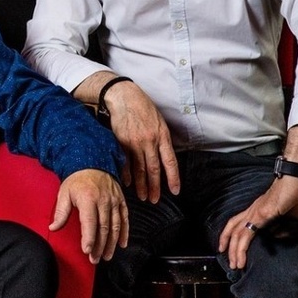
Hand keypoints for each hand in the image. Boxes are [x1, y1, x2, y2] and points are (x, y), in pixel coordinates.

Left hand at [50, 170, 128, 262]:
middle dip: (100, 246)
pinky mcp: (121, 201)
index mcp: (88, 198)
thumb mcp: (64, 193)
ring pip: (115, 226)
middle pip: (103, 227)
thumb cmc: (76, 179)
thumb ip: (60, 212)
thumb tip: (53, 228)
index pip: (89, 222)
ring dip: (112, 243)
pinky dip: (124, 233)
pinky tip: (122, 244)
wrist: (93, 162)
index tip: (87, 250)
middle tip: (95, 259)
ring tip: (107, 256)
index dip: (89, 238)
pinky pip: (125, 219)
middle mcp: (103, 201)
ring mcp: (114, 201)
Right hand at [100, 81, 180, 201]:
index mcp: (162, 136)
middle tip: (154, 200)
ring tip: (142, 196)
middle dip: (154, 187)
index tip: (175, 191)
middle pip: (154, 169)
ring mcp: (135, 142)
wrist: (124, 97)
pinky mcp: (121, 142)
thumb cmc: (143, 108)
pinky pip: (125, 162)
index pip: (170, 162)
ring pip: (140, 168)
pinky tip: (129, 183)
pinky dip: (127, 174)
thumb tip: (164, 157)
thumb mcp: (159, 121)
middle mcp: (150, 141)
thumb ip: (162, 139)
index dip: (173, 178)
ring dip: (141, 185)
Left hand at [218, 180, 297, 269]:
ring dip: (234, 251)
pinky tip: (241, 257)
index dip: (231, 237)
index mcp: (256, 210)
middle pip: (233, 230)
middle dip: (230, 248)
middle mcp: (252, 211)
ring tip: (236, 264)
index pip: (237, 224)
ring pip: (237, 235)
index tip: (230, 250)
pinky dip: (242, 247)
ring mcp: (254, 212)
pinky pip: (247, 234)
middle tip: (232, 263)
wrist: (294, 179)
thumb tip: (280, 236)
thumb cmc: (293, 193)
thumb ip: (284, 225)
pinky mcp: (260, 215)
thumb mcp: (289, 215)